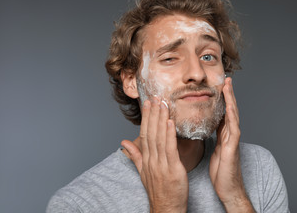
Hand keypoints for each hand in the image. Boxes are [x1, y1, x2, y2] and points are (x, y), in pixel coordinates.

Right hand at [121, 97, 187, 212]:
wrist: (166, 209)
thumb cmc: (158, 190)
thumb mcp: (143, 171)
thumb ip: (135, 155)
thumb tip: (124, 142)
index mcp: (146, 159)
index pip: (145, 133)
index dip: (146, 117)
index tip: (147, 103)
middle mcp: (151, 159)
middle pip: (151, 132)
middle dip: (152, 113)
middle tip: (155, 96)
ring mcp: (161, 164)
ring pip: (159, 137)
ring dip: (161, 119)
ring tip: (162, 103)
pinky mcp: (172, 169)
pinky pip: (170, 149)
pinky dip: (169, 134)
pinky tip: (170, 121)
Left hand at [209, 77, 254, 211]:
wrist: (228, 187)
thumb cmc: (221, 170)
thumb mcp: (215, 148)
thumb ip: (214, 135)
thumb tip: (208, 125)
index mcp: (224, 134)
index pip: (223, 111)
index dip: (222, 98)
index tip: (219, 84)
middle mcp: (230, 134)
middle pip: (230, 109)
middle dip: (228, 94)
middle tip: (227, 79)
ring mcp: (233, 139)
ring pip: (233, 115)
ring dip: (231, 99)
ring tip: (228, 85)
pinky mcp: (232, 147)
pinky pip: (233, 129)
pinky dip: (231, 117)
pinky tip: (229, 107)